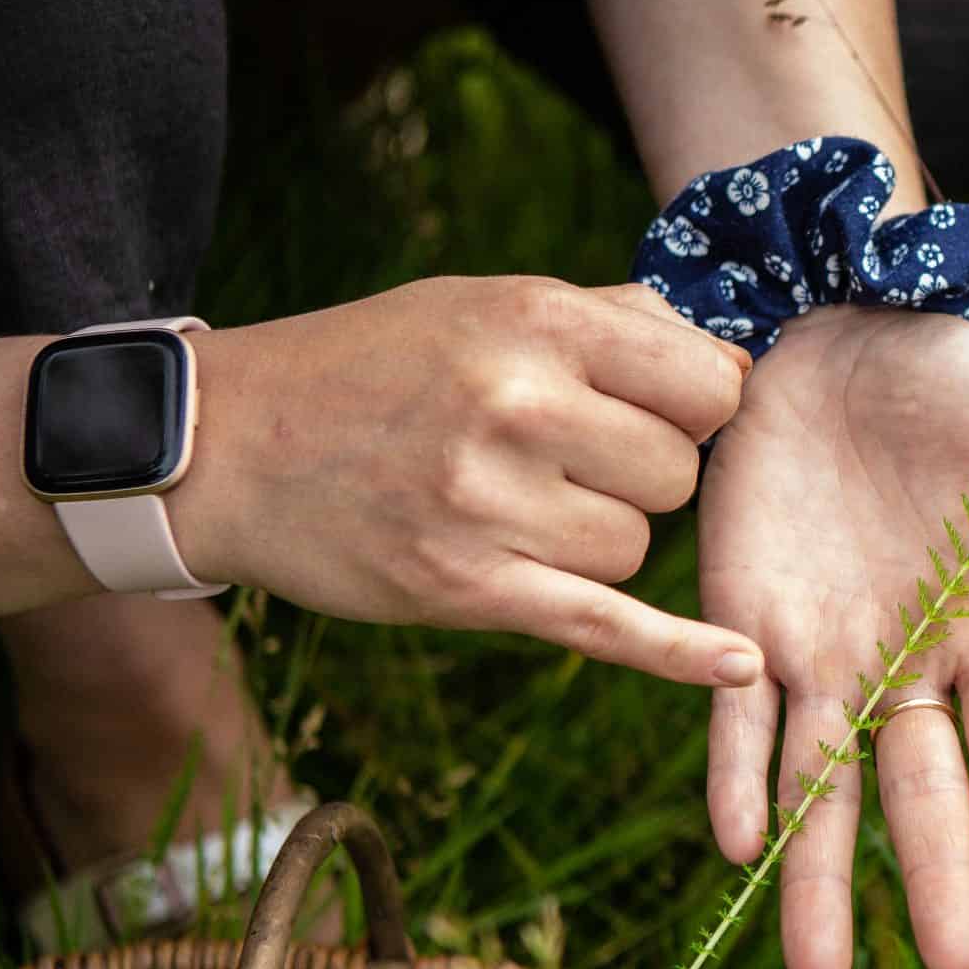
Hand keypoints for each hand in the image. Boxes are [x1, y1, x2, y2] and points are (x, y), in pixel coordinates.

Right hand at [180, 276, 765, 687]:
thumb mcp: (482, 305)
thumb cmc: (373, 367)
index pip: (705, 385)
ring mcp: (490, 503)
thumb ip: (608, 324)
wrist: (228, 447)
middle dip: (639, 474)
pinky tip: (741, 663)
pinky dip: (678, 653)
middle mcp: (517, 407)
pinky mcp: (467, 588)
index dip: (696, 408)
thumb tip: (730, 362)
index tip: (658, 413)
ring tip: (512, 502)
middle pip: (675, 474)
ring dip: (595, 537)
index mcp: (533, 323)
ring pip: (634, 548)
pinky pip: (604, 624)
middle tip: (562, 460)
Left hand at [699, 306, 968, 968]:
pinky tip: (736, 843)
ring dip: (816, 873)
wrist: (839, 330)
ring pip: (822, 785)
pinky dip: (735, 777)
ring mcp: (824, 655)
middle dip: (935, 876)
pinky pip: (736, 720)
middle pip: (922, 790)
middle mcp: (909, 666)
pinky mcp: (744, 622)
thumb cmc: (962, 386)